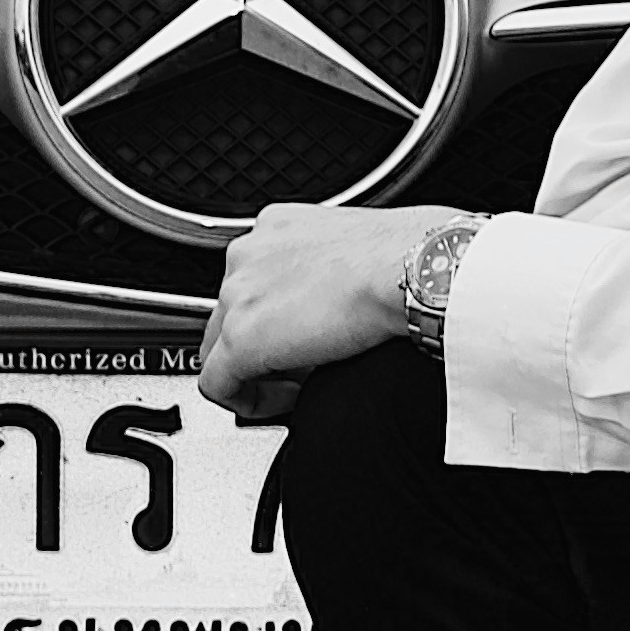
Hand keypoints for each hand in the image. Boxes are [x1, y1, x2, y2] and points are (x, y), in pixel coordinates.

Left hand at [194, 202, 464, 423]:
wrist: (412, 268)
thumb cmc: (410, 257)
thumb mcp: (357, 249)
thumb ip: (335, 269)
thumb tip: (346, 302)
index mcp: (278, 227)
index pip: (254, 280)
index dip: (276, 318)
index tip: (302, 337)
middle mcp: (249, 253)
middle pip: (231, 313)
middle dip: (262, 346)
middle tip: (302, 368)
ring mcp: (239, 293)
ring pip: (220, 346)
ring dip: (256, 371)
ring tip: (299, 385)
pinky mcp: (242, 338)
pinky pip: (217, 385)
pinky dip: (246, 401)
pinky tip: (284, 404)